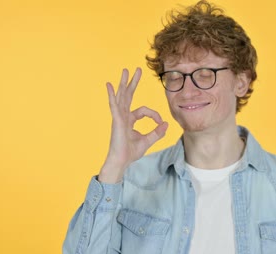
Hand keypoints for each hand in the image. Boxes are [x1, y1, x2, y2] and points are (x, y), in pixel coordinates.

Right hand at [98, 68, 167, 182]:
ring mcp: (119, 117)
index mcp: (130, 120)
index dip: (155, 115)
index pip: (144, 110)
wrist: (121, 161)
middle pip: (129, 95)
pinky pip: (114, 105)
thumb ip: (157, 132)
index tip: (161, 123)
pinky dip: (111, 95)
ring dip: (124, 83)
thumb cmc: (130, 152)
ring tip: (125, 70)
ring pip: (122, 96)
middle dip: (133, 82)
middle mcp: (124, 116)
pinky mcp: (116, 121)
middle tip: (137, 69)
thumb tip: (166, 124)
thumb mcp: (148, 141)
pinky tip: (109, 85)